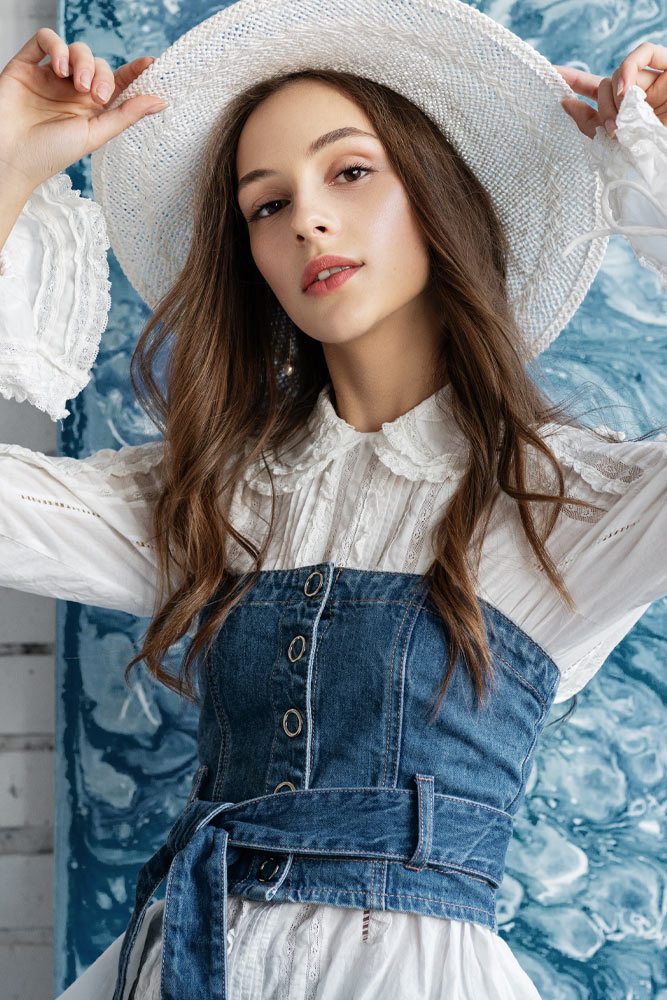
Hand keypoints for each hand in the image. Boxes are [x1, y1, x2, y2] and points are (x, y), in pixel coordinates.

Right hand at [0, 27, 166, 194]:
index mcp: (91, 108)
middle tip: (96, 96)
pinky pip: (45, 39)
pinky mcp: (26, 65)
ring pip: (75, 49)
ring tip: (79, 85)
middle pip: (98, 64)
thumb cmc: (51, 154)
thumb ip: (126, 115)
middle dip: (102, 74)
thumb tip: (160, 101)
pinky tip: (59, 69)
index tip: (152, 64)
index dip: (135, 71)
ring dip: (83, 62)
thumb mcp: (95, 135)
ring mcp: (49, 76)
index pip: (117, 82)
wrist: (12, 157)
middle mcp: (71, 90)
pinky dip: (57, 47)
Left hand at [553, 42, 666, 139]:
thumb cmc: (654, 157)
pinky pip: (644, 53)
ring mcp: (653, 81)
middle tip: (611, 130)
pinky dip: (629, 69)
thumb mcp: (618, 145)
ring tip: (623, 122)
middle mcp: (636, 95)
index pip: (595, 93)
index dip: (574, 83)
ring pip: (619, 73)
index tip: (550, 75)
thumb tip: (565, 103)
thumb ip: (592, 126)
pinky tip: (625, 90)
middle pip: (604, 86)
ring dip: (616, 98)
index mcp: (624, 113)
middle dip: (602, 108)